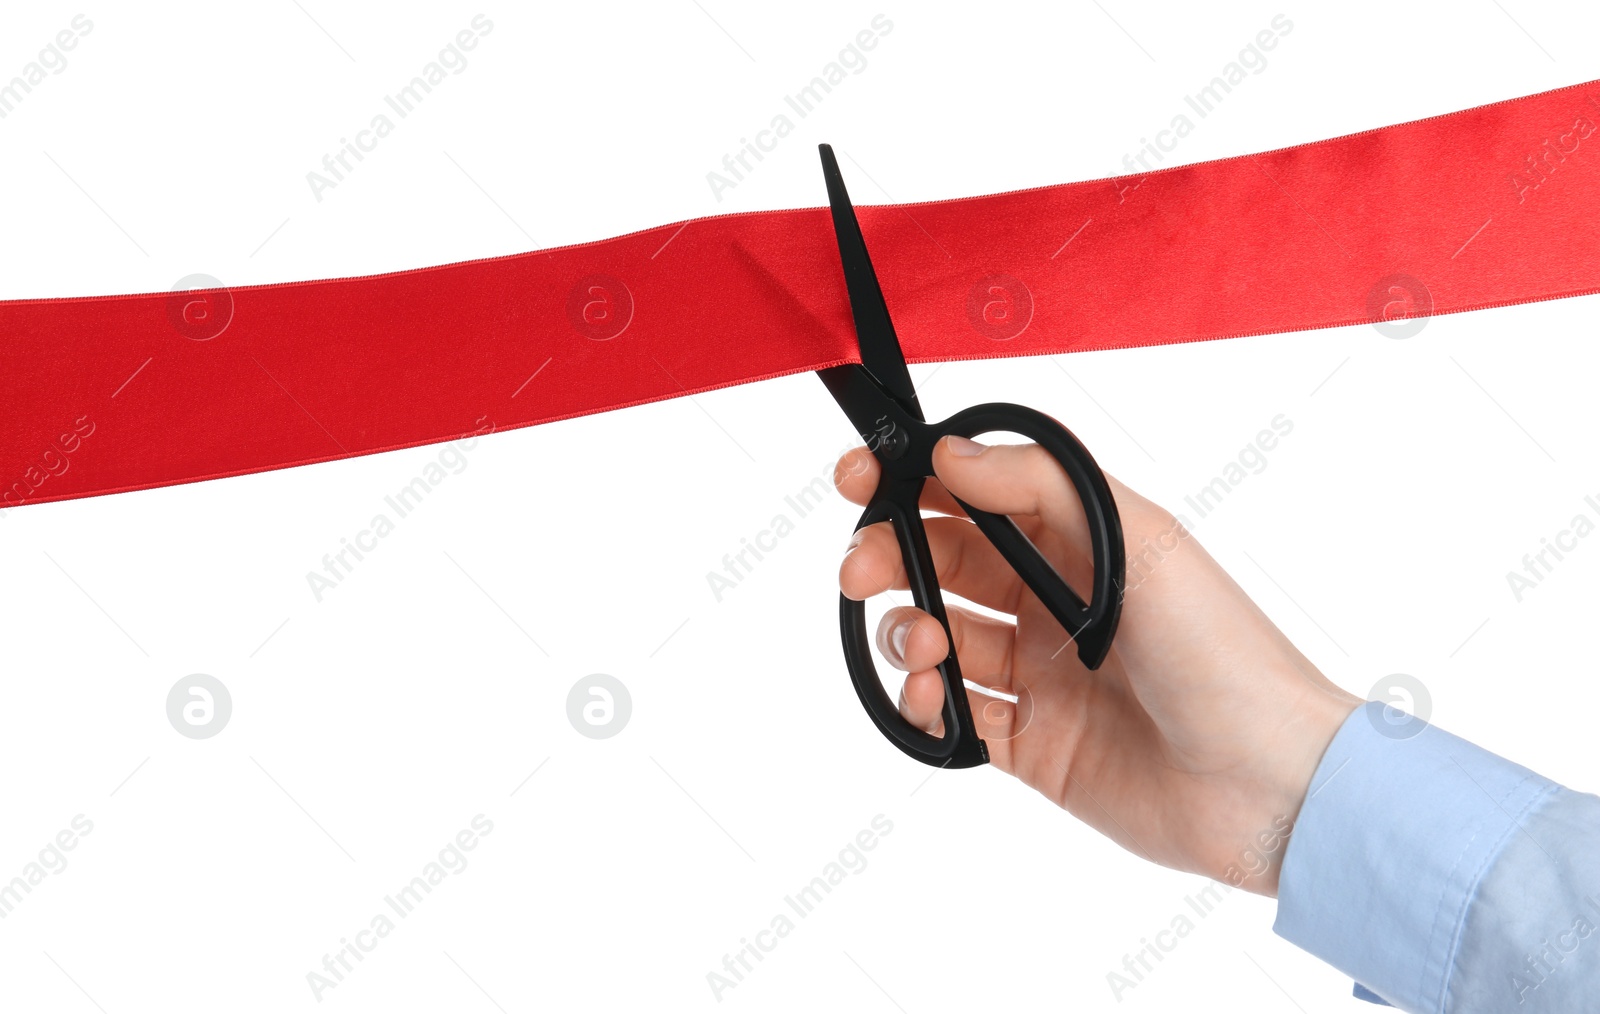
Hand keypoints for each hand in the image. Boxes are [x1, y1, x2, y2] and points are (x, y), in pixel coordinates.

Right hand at [835, 435, 1360, 894]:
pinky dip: (922, 704)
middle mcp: (1051, 603)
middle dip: (887, 556)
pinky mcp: (1029, 747)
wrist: (1269, 783)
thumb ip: (1040, 485)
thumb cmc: (1224, 649)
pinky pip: (951, 718)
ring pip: (937, 637)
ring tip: (924, 645)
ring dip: (906, 630)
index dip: (910, 483)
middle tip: (860, 570)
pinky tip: (930, 697)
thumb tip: (948, 454)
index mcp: (1078, 543)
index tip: (856, 482)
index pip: (974, 496)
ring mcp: (1038, 677)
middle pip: (940, 563)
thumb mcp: (1141, 540)